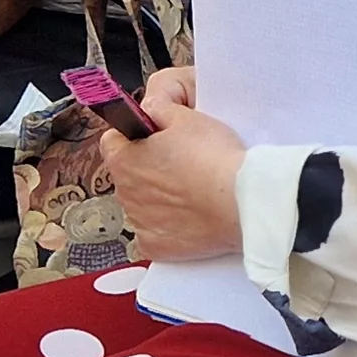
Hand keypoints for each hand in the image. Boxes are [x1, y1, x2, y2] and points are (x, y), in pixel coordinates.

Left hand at [100, 69, 248, 260]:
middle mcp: (125, 193)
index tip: (154, 136)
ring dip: (159, 197)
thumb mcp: (187, 117)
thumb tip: (147, 110)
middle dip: (149, 166)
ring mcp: (139, 223)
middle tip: (182, 162)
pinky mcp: (156, 246)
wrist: (243, 203)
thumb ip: (158, 109)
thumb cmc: (216, 160)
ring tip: (193, 189)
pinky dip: (169, 226)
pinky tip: (192, 216)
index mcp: (125, 159)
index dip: (136, 134)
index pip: (113, 140)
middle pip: (129, 173)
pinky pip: (155, 232)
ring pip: (142, 203)